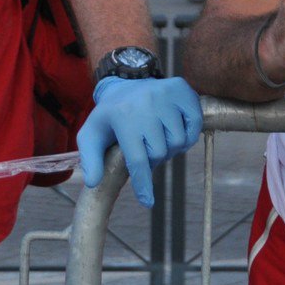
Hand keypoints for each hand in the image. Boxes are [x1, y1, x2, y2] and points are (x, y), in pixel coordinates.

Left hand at [77, 76, 202, 206]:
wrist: (126, 82)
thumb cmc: (110, 115)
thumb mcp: (91, 135)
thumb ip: (90, 159)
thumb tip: (93, 182)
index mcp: (122, 116)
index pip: (137, 159)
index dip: (143, 184)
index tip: (147, 202)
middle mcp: (146, 103)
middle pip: (160, 152)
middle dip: (154, 158)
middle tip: (146, 148)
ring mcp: (166, 95)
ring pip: (179, 141)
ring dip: (170, 147)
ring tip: (159, 137)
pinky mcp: (182, 90)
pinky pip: (194, 125)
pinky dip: (188, 134)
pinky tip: (174, 129)